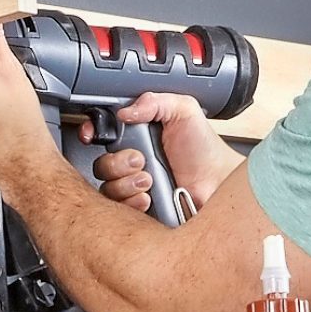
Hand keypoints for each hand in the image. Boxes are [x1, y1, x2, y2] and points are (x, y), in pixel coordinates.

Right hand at [80, 92, 244, 211]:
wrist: (218, 181)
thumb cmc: (204, 149)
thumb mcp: (184, 111)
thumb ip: (156, 101)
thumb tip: (126, 110)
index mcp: (137, 136)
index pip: (103, 133)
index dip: (92, 132)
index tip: (93, 134)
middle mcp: (131, 161)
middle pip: (101, 164)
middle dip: (117, 162)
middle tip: (140, 159)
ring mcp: (134, 185)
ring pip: (107, 187)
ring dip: (126, 182)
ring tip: (149, 179)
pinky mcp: (139, 208)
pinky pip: (119, 209)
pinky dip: (132, 202)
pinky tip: (149, 196)